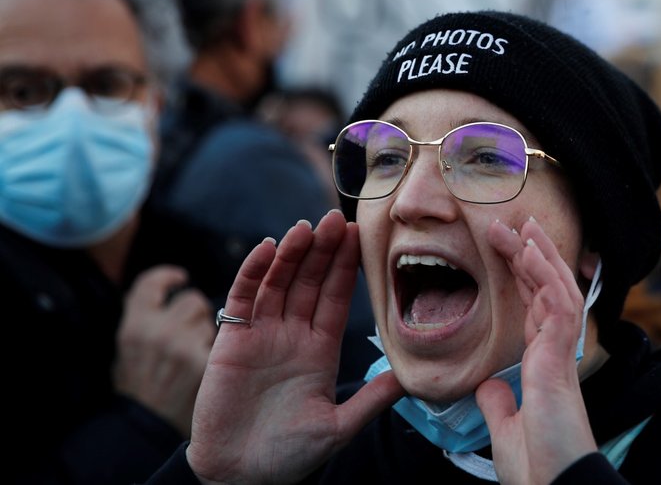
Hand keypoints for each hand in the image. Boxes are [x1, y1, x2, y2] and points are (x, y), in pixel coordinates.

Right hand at [114, 265, 215, 437]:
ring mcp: (182, 347)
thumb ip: (143, 319)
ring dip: (208, 332)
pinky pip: (220, 342)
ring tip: (195, 355)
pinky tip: (209, 366)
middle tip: (191, 333)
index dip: (167, 277)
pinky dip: (217, 351)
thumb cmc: (138, 389)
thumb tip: (162, 290)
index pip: (152, 284)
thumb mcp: (127, 350)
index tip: (179, 278)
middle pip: (193, 300)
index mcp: (134, 325)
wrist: (148, 429)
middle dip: (196, 313)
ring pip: (212, 320)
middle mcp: (157, 331)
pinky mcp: (203, 362)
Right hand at [186, 210, 403, 484]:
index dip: (345, 266)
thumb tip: (413, 376)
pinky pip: (242, 299)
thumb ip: (372, 398)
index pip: (335, 297)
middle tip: (336, 217)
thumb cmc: (289, 456)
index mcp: (320, 349)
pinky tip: (266, 248)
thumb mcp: (339, 426)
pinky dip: (253, 273)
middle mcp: (292, 335)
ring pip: (278, 283)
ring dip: (290, 253)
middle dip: (322, 250)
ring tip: (305, 227)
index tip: (358, 235)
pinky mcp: (232, 342)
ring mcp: (261, 335)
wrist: (241, 478)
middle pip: (308, 281)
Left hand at [478, 218, 597, 483]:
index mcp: (543, 364)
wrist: (554, 484)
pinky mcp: (562, 358)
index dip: (523, 275)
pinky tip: (533, 251)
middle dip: (530, 254)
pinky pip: (560, 305)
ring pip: (558, 289)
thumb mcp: (506, 429)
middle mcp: (556, 352)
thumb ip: (499, 403)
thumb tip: (487, 387)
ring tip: (524, 225)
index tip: (511, 247)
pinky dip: (547, 275)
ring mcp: (562, 353)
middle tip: (512, 223)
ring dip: (540, 255)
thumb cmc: (537, 466)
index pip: (534, 307)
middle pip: (546, 290)